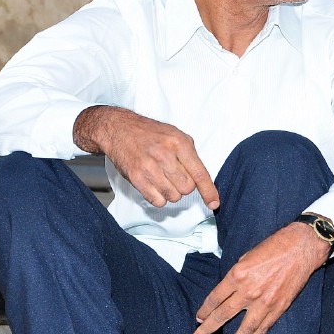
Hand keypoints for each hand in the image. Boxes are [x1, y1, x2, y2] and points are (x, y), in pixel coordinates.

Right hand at [73, 105, 218, 208]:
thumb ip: (190, 155)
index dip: (208, 191)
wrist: (120, 129)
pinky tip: (155, 184)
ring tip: (163, 177)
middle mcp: (165, 155)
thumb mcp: (176, 135)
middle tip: (175, 174)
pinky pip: (157, 201)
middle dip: (185, 186)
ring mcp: (149, 168)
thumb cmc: (150, 133)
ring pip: (173, 196)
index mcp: (179, 143)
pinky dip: (159, 197)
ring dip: (172, 191)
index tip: (214, 204)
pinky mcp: (136, 178)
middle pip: (187, 188)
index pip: (199, 173)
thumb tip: (202, 179)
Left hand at [192, 223, 330, 333]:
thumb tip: (230, 288)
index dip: (205, 310)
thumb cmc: (275, 246)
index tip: (199, 318)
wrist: (302, 248)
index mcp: (237, 275)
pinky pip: (263, 327)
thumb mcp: (248, 255)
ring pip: (244, 329)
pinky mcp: (278, 308)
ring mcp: (264, 302)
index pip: (215, 298)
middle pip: (223, 315)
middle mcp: (248, 291)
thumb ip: (237, 274)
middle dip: (207, 330)